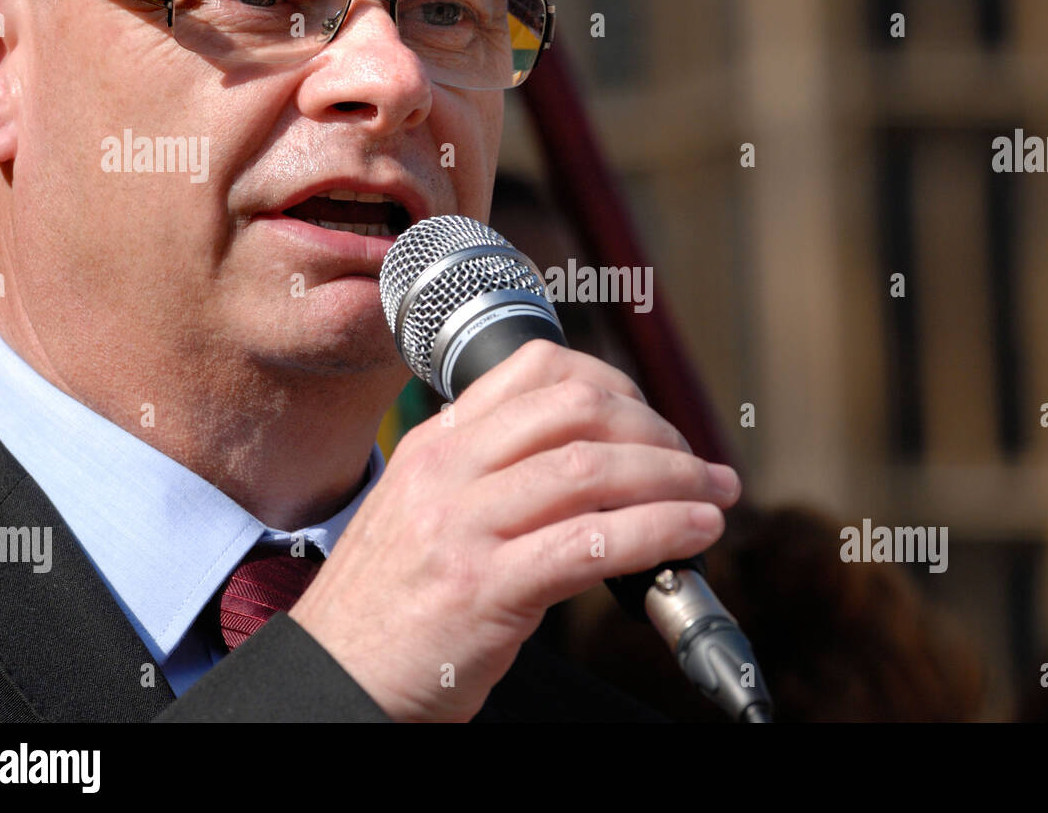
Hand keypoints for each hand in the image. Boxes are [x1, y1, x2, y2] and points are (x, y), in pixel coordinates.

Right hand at [289, 339, 739, 720]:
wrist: (335, 677)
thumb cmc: (391, 602)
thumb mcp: (423, 510)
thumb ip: (490, 474)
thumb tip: (592, 462)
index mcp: (436, 444)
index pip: (537, 369)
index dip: (615, 384)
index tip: (650, 419)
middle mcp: (447, 471)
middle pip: (577, 409)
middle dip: (656, 429)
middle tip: (694, 463)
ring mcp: (462, 527)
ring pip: (592, 469)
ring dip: (673, 476)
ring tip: (713, 495)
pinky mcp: (484, 589)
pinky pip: (592, 542)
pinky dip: (660, 530)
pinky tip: (694, 533)